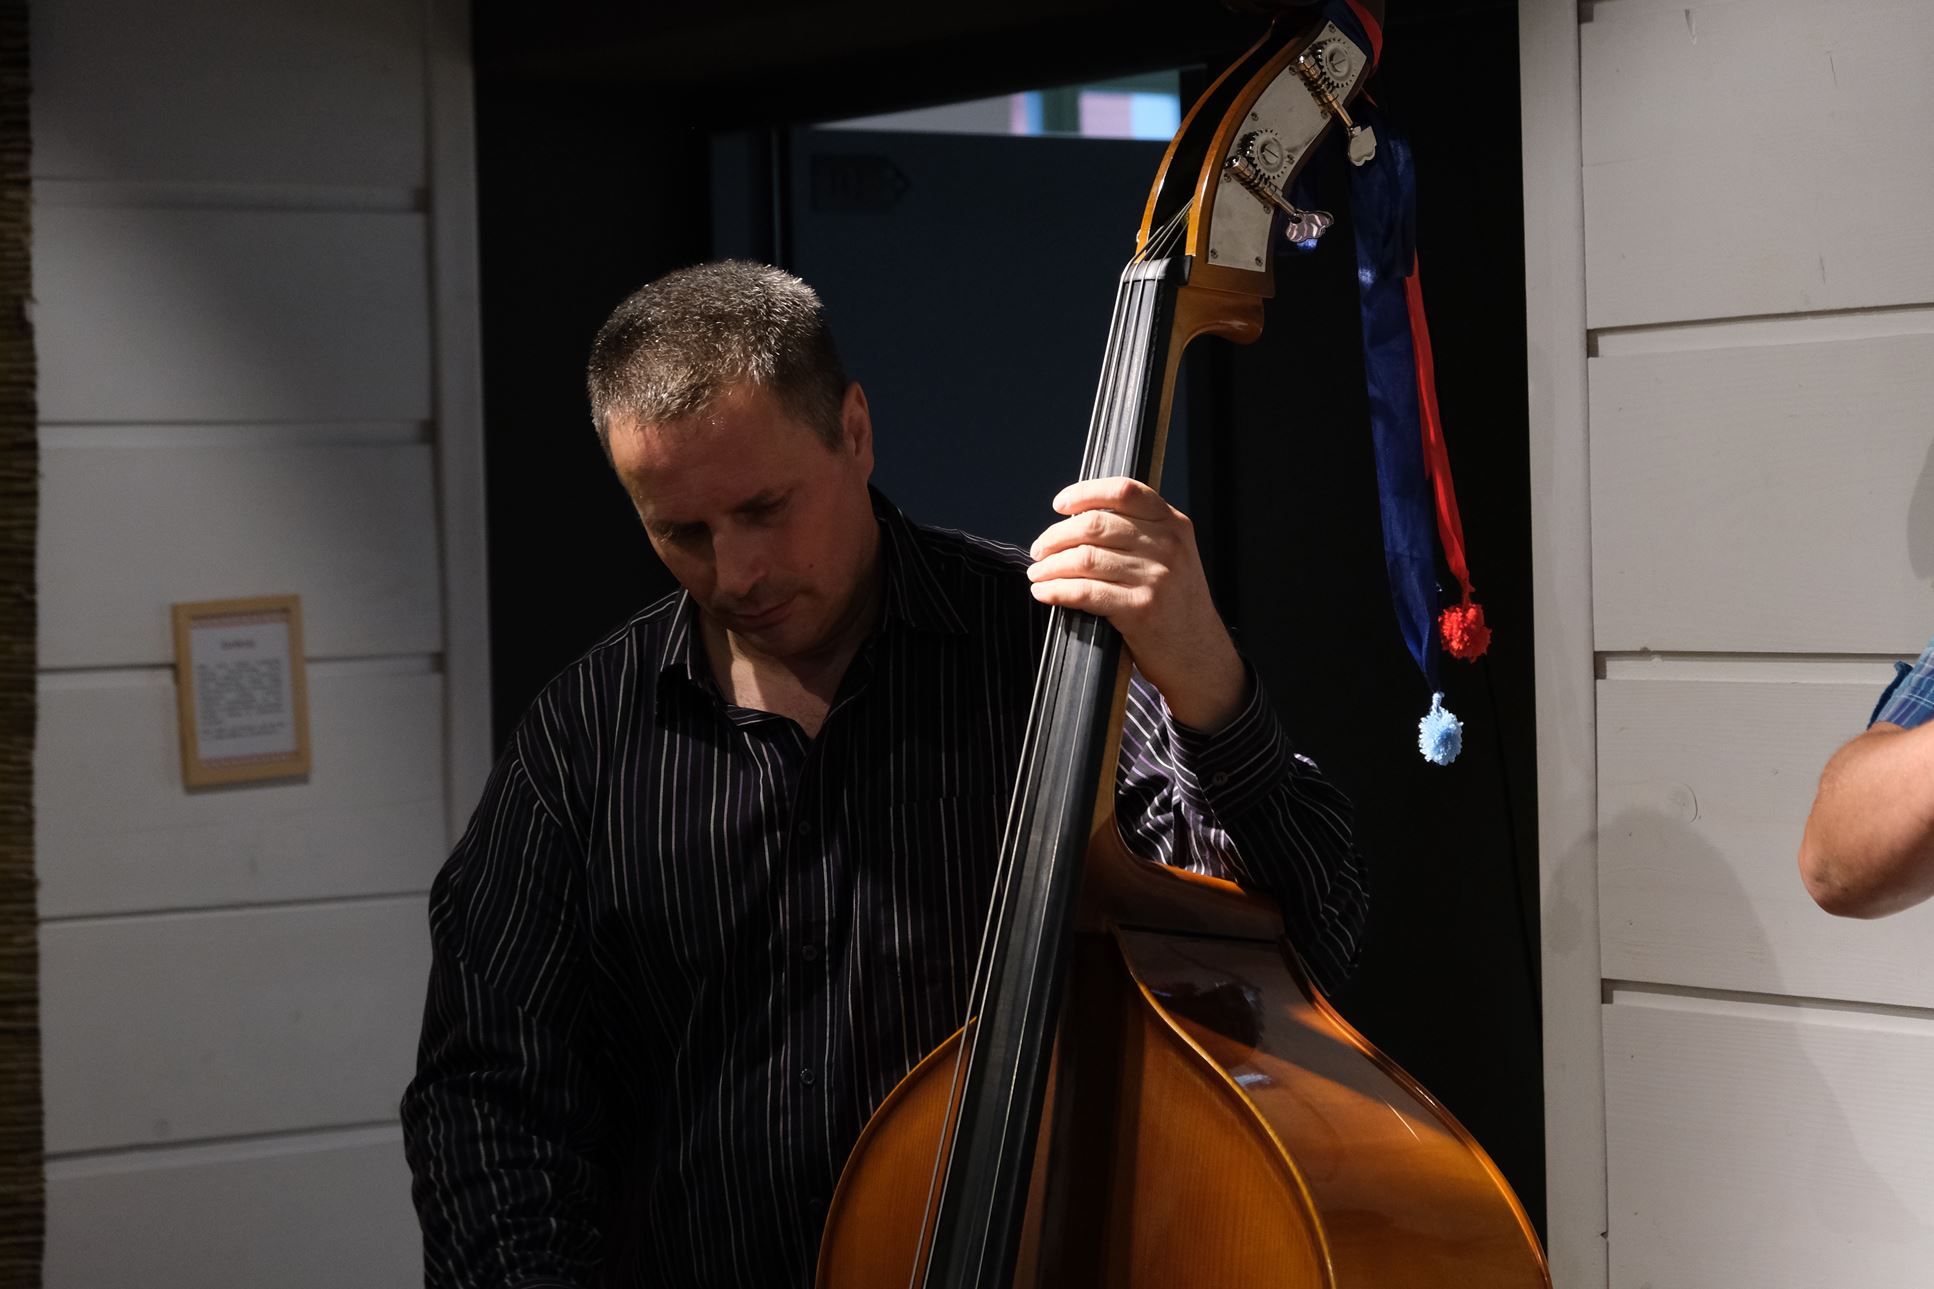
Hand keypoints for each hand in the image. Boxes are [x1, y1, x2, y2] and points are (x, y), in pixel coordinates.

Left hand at [1026, 477, 1246, 731]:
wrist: (1199, 654)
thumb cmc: (1176, 603)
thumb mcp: (1172, 556)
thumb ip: (1140, 533)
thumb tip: (1078, 520)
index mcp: (1173, 524)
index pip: (1123, 491)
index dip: (1084, 493)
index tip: (1060, 505)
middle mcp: (1167, 545)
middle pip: (1095, 525)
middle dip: (1056, 536)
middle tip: (1039, 550)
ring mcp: (1156, 577)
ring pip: (1085, 558)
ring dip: (1051, 566)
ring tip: (1037, 573)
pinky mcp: (1140, 608)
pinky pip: (1085, 592)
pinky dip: (1057, 590)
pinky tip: (1044, 592)